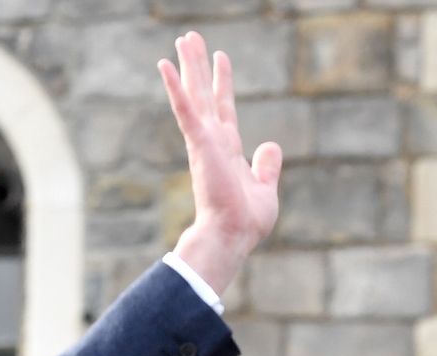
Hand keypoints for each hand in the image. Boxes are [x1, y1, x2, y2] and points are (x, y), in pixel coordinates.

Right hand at [160, 30, 281, 295]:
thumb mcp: (266, 188)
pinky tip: (166, 64)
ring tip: (183, 38)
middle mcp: (213, 140)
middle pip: (204, 94)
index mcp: (227, 150)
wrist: (232, 236)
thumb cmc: (246, 222)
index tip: (220, 57)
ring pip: (194, 94)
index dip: (222, 81)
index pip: (224, 107)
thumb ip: (267, 165)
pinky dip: (175, 87)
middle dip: (198, 65)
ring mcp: (205, 141)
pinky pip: (186, 109)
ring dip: (188, 65)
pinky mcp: (200, 143)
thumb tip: (271, 145)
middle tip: (189, 37)